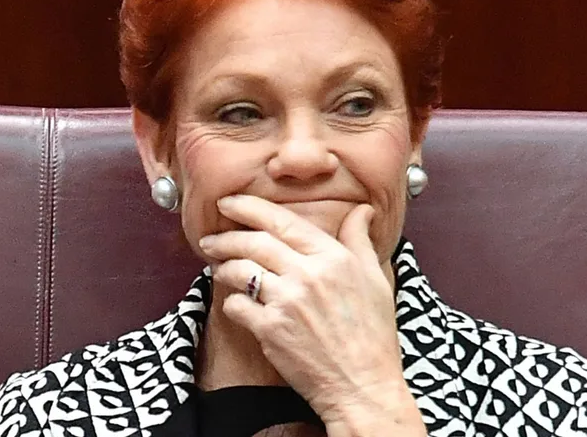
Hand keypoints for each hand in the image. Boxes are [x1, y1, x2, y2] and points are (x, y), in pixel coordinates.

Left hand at [198, 195, 414, 427]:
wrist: (363, 384)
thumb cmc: (373, 334)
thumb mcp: (375, 279)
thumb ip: (360, 240)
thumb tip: (362, 210)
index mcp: (333, 258)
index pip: (282, 221)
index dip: (249, 207)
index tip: (229, 202)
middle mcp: (308, 275)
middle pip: (254, 242)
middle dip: (226, 236)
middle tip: (210, 237)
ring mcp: (287, 303)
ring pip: (240, 271)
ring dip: (222, 266)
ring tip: (216, 266)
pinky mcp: (271, 331)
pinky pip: (237, 305)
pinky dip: (231, 301)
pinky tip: (234, 301)